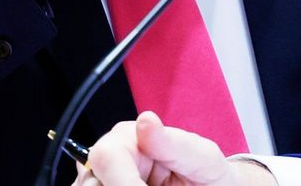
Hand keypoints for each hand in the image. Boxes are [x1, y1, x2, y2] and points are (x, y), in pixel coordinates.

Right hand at [74, 112, 275, 185]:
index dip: (120, 181)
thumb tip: (146, 121)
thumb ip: (174, 143)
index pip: (107, 156)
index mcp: (133, 136)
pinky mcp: (111, 185)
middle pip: (90, 179)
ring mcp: (109, 177)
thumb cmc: (210, 173)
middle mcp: (115, 156)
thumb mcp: (203, 158)